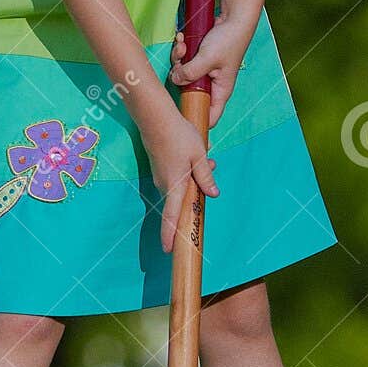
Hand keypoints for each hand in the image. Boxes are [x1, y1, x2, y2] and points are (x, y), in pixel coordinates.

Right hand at [142, 109, 218, 253]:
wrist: (155, 116)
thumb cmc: (179, 135)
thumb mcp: (199, 155)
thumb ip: (205, 176)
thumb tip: (213, 194)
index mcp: (175, 184)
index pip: (172, 215)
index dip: (170, 234)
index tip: (169, 250)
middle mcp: (164, 183)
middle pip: (181, 200)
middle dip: (197, 193)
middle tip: (211, 169)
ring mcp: (159, 175)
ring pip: (180, 185)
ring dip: (194, 178)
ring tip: (207, 158)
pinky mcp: (158, 166)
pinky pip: (175, 176)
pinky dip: (188, 170)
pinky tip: (196, 153)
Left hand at [169, 14, 251, 129]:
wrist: (233, 17)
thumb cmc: (228, 40)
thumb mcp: (207, 59)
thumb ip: (190, 72)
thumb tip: (174, 80)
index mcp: (220, 91)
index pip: (210, 116)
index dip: (196, 119)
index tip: (179, 118)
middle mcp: (212, 83)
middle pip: (188, 92)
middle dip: (180, 76)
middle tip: (181, 62)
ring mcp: (204, 71)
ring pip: (183, 74)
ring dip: (179, 58)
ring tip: (183, 45)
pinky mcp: (199, 59)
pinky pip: (184, 60)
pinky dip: (181, 49)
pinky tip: (183, 38)